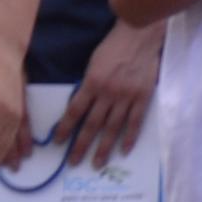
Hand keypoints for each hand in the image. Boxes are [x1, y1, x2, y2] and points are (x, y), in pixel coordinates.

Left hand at [59, 17, 161, 167]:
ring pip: (112, 128)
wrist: (138, 36)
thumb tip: (79, 107)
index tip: (58, 143)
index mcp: (91, 83)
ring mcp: (126, 97)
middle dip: (81, 145)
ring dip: (104, 148)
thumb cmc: (112, 47)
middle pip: (92, 125)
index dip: (66, 128)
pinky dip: (129, 138)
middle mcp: (107, 93)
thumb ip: (88, 85)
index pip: (75, 111)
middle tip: (73, 162)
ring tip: (97, 164)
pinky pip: (135, 123)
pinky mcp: (143, 98)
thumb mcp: (92, 64)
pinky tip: (124, 151)